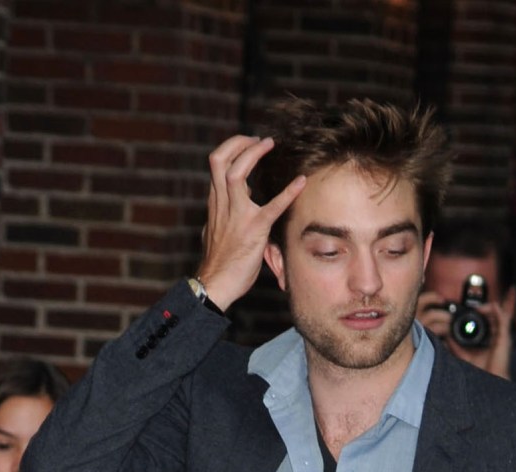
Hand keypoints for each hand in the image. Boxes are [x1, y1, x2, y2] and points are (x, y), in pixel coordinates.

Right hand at [197, 134, 305, 313]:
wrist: (215, 285)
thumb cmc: (218, 263)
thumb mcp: (214, 232)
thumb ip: (221, 214)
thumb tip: (227, 203)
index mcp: (215, 203)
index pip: (216, 164)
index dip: (231, 148)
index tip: (246, 146)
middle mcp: (222, 204)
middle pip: (220, 159)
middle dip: (239, 143)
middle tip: (260, 141)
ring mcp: (237, 216)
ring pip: (236, 172)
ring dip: (253, 154)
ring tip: (269, 146)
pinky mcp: (254, 230)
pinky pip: (272, 206)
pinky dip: (288, 192)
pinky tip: (301, 182)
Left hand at [417, 289, 514, 379]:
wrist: (489, 382)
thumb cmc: (482, 372)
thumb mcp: (465, 356)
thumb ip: (456, 346)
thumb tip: (446, 338)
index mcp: (493, 337)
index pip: (495, 319)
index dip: (491, 310)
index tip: (482, 305)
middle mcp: (500, 334)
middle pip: (503, 313)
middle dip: (504, 301)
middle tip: (501, 292)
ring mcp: (504, 335)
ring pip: (502, 312)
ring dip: (490, 306)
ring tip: (478, 308)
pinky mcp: (505, 337)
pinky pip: (503, 318)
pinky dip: (496, 310)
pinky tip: (491, 307)